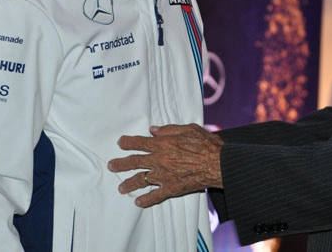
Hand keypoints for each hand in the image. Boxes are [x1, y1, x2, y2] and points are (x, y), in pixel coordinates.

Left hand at [107, 123, 223, 206]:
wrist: (219, 163)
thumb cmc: (207, 144)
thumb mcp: (189, 129)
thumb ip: (170, 129)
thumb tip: (154, 129)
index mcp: (163, 143)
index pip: (140, 142)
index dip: (128, 142)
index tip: (120, 143)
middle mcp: (160, 159)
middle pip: (134, 162)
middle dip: (121, 164)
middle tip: (112, 166)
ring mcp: (164, 175)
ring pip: (140, 180)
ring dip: (129, 184)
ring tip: (121, 188)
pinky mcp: (172, 188)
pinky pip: (155, 196)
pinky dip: (146, 200)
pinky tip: (138, 202)